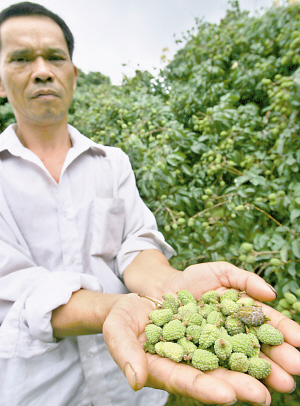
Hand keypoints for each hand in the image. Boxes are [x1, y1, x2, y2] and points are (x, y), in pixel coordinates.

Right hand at [102, 279, 299, 405]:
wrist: (140, 297)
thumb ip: (126, 355)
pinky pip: (240, 317)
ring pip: (240, 345)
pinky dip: (262, 321)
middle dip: (251, 378)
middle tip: (278, 388)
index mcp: (171, 368)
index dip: (208, 389)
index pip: (190, 381)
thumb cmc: (124, 319)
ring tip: (294, 364)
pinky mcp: (218, 312)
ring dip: (268, 354)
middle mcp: (196, 355)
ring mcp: (209, 333)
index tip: (230, 395)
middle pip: (224, 369)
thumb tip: (136, 381)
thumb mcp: (118, 332)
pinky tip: (286, 330)